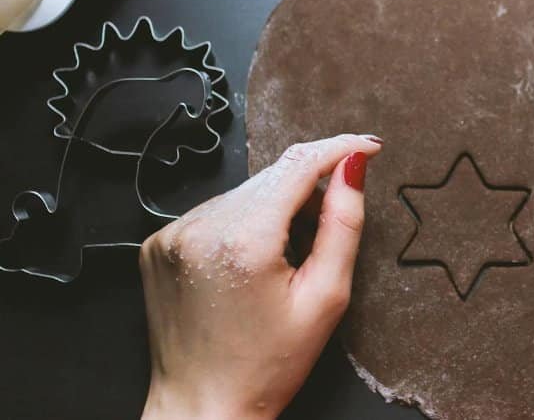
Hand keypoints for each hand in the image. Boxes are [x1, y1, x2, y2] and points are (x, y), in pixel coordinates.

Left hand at [139, 134, 381, 419]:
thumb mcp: (326, 298)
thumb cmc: (267, 365)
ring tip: (288, 256)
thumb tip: (353, 168)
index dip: (339, 149)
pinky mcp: (159, 244)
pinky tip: (252, 261)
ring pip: (244, 192)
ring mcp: (172, 234)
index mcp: (243, 240)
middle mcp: (199, 228)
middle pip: (272, 177)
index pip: (299, 165)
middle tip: (332, 222)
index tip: (368, 147)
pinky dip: (243, 222)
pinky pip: (215, 212)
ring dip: (275, 205)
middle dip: (309, 186)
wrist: (202, 406)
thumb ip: (343, 224)